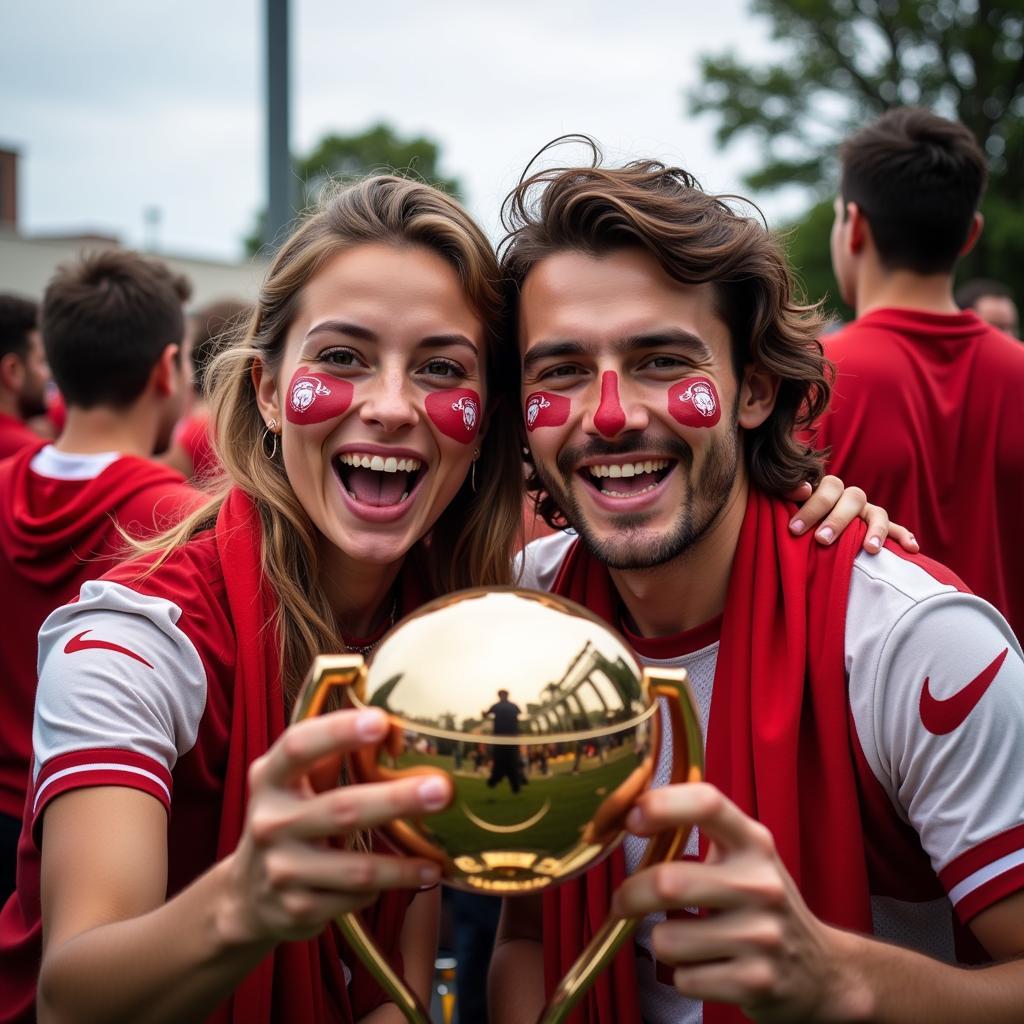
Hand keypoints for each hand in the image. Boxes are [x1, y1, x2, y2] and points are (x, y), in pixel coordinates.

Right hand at [219, 708, 449, 945]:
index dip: (338, 732)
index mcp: (270, 779)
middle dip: (395, 800)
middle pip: (342, 809)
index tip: (381, 721)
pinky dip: (386, 888)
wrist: (247, 894)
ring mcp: (281, 870)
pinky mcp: (297, 909)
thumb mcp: (292, 782)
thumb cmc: (288, 817)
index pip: (298, 746)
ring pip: (355, 868)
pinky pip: (355, 898)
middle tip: (441, 789)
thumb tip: (391, 726)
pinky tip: (411, 878)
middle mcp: (270, 822)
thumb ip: (329, 754)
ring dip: (402, 865)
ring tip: (438, 858)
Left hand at [615, 783, 865, 1021]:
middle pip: (668, 882)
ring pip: (667, 939)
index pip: (707, 803)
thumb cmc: (761, 903)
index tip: (630, 820)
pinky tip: (706, 967)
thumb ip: (698, 829)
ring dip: (660, 942)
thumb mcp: (743, 856)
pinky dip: (682, 975)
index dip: (661, 804)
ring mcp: (762, 935)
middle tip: (624, 901)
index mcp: (753, 842)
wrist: (822, 971)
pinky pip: (683, 979)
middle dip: (630, 895)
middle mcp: (761, 883)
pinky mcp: (757, 983)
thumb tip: (624, 811)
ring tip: (682, 938)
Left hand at [785, 477, 918, 554]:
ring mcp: (867, 512)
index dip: (812, 507)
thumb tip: (801, 489)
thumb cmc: (798, 519)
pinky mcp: (880, 527)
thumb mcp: (789, 506)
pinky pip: (896, 529)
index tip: (795, 528)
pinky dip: (903, 536)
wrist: (809, 528)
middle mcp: (850, 498)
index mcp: (829, 489)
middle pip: (853, 498)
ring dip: (875, 529)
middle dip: (837, 520)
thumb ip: (790, 495)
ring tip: (869, 549)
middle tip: (822, 540)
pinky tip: (912, 548)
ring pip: (877, 513)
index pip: (828, 488)